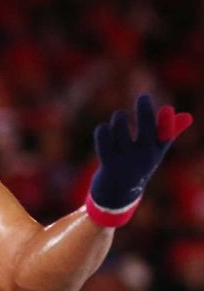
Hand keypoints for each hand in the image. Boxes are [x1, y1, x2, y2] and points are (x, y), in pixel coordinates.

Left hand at [86, 94, 192, 226]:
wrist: (118, 193)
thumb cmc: (138, 165)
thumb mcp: (156, 150)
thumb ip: (169, 132)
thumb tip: (188, 116)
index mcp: (157, 151)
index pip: (165, 136)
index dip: (166, 123)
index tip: (166, 109)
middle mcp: (144, 156)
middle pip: (146, 128)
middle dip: (144, 109)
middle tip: (144, 97)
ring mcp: (126, 160)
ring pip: (120, 127)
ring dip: (119, 118)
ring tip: (120, 118)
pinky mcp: (108, 163)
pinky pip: (103, 137)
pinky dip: (103, 129)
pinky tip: (104, 130)